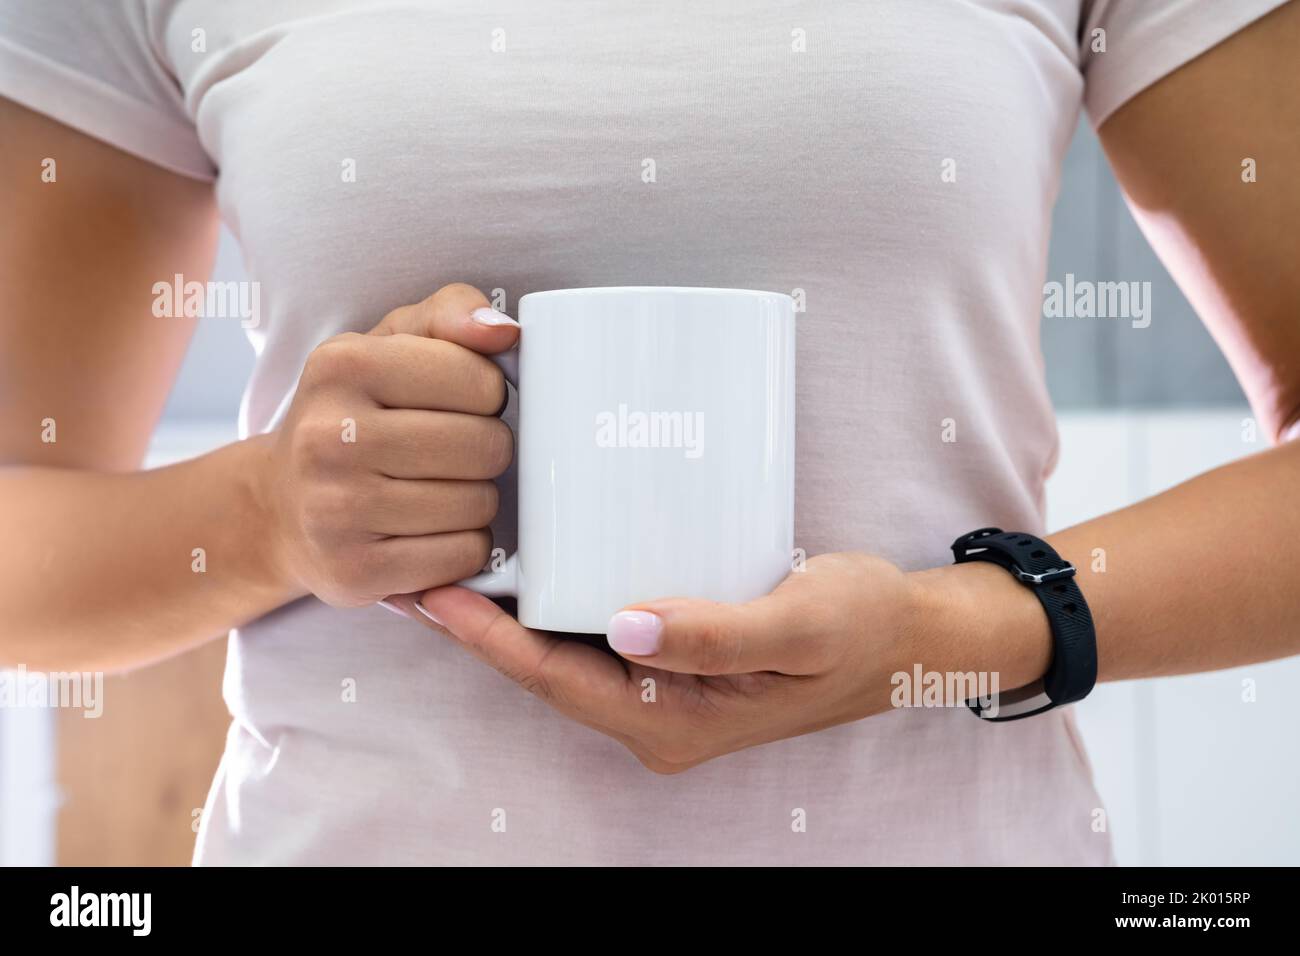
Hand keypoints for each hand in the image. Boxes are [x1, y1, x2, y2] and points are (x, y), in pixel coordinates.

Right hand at [258, 283, 517, 606]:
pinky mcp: (354, 571)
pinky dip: (462, 547)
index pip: (480, 381)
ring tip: (439, 490)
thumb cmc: (354, 415)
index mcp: (342, 365)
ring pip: (477, 505)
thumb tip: (503, 330)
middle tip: (454, 453)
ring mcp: (336, 509)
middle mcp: (329, 436)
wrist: (280, 507)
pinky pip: (460, 557)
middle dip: (486, 450)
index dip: (489, 396)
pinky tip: (431, 531)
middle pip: (485, 446)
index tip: (461, 403)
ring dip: (476, 501)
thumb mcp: (391, 344)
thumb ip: (450, 315)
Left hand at [401, 553, 1049, 771]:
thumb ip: (717, 633)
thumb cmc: (861, 628)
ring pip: (567, 651)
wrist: (909, 637)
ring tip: (459, 557)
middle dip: (480, 625)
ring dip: (513, 612)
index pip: (556, 679)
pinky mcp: (678, 657)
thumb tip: (624, 627)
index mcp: (674, 720)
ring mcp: (666, 688)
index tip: (431, 594)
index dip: (488, 639)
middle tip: (423, 565)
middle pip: (545, 669)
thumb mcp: (800, 624)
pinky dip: (561, 599)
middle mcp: (657, 714)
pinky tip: (542, 557)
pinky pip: (600, 633)